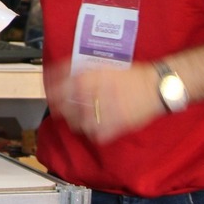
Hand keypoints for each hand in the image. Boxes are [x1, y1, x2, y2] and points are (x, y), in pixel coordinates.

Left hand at [44, 61, 165, 143]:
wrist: (155, 86)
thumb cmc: (131, 75)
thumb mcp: (102, 67)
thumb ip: (82, 73)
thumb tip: (61, 74)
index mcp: (88, 78)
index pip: (58, 87)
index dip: (50, 91)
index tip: (49, 94)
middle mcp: (92, 94)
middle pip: (65, 108)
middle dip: (62, 109)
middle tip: (63, 110)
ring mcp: (103, 111)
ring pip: (78, 124)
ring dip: (76, 122)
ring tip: (78, 119)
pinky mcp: (115, 126)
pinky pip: (96, 135)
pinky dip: (93, 133)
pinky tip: (95, 128)